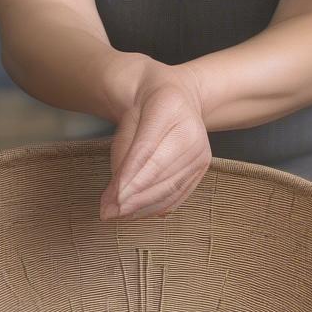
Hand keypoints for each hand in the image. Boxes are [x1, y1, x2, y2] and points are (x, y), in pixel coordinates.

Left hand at [99, 61, 211, 221]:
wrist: (178, 96)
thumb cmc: (147, 107)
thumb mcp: (128, 121)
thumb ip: (121, 156)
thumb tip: (113, 198)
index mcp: (169, 108)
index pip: (146, 150)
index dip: (128, 178)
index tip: (111, 200)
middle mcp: (192, 131)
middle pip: (160, 173)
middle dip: (132, 197)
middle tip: (109, 213)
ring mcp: (201, 151)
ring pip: (170, 187)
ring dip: (143, 206)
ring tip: (119, 215)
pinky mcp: (202, 166)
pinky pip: (179, 193)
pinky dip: (158, 206)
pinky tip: (139, 212)